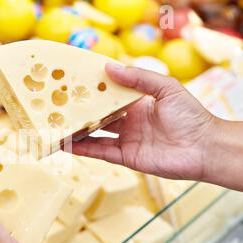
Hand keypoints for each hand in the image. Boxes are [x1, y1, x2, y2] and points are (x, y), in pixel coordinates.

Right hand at [70, 63, 217, 180]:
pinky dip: (83, 148)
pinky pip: (100, 152)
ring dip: (77, 131)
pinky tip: (67, 143)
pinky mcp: (125, 157)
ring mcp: (126, 140)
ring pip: (95, 134)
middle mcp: (129, 121)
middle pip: (99, 115)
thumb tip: (110, 68)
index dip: (94, 90)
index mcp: (138, 103)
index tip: (75, 82)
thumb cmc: (190, 116)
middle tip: (60, 104)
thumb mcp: (166, 88)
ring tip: (57, 125)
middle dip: (81, 111)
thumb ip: (139, 78)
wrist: (203, 148)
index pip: (110, 95)